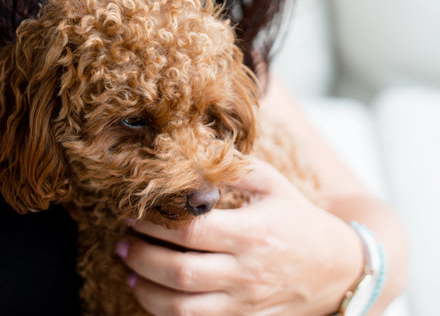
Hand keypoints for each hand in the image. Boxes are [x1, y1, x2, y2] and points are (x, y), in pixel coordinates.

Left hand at [117, 157, 363, 315]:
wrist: (337, 269)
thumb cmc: (299, 221)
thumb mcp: (273, 185)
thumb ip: (234, 169)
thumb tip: (190, 158)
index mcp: (253, 233)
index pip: (191, 231)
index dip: (154, 223)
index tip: (132, 214)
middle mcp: (247, 272)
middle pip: (180, 272)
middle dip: (141, 257)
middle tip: (121, 242)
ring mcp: (245, 303)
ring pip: (183, 307)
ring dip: (146, 290)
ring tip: (128, 270)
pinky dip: (167, 313)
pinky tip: (152, 296)